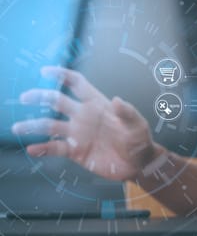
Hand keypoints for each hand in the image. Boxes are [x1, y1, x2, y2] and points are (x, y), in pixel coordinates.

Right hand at [12, 66, 157, 180]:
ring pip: (50, 125)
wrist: (138, 164)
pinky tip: (32, 149)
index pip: (76, 84)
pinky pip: (55, 148)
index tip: (45, 71)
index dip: (62, 75)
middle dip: (41, 97)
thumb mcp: (138, 125)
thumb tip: (116, 100)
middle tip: (25, 96)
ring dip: (34, 125)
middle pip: (57, 101)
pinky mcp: (76, 151)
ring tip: (17, 127)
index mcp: (97, 104)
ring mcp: (78, 133)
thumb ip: (128, 113)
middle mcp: (83, 116)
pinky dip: (43, 148)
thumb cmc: (139, 140)